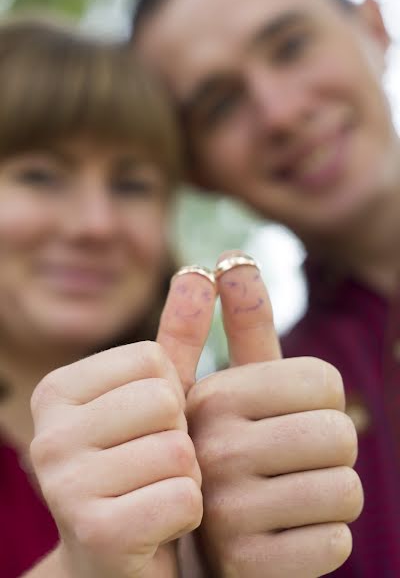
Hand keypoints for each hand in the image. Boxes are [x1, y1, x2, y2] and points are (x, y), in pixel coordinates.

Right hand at [29, 270, 216, 577]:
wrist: (122, 561)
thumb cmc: (144, 468)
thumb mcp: (160, 399)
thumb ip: (178, 335)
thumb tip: (199, 268)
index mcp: (56, 391)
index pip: (151, 360)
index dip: (171, 395)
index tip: (148, 428)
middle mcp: (47, 433)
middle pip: (164, 400)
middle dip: (180, 434)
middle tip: (156, 466)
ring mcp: (64, 484)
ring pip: (178, 449)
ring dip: (187, 476)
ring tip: (157, 493)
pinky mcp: (96, 533)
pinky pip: (183, 497)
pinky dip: (188, 513)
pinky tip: (162, 525)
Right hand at [186, 252, 363, 577]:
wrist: (173, 549)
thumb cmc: (207, 457)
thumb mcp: (215, 393)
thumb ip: (231, 327)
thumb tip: (228, 258)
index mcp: (205, 396)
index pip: (323, 382)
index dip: (318, 403)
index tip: (282, 418)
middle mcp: (205, 448)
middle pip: (339, 435)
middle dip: (327, 452)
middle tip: (285, 464)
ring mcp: (221, 514)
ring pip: (346, 491)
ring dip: (326, 498)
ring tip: (280, 500)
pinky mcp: (246, 569)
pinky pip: (334, 543)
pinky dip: (319, 541)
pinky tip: (277, 540)